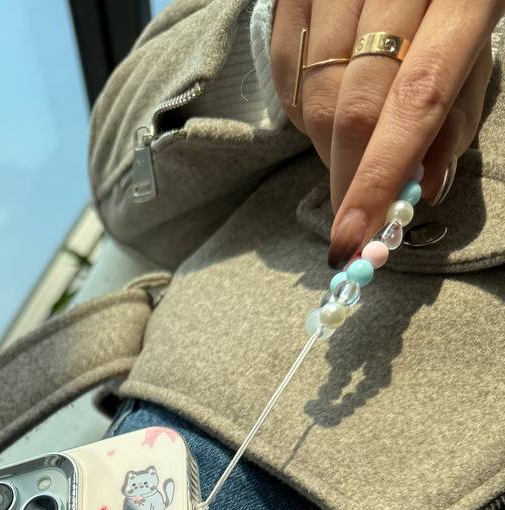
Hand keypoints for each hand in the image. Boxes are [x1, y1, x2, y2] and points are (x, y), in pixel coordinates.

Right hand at [272, 0, 503, 265]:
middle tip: (352, 217)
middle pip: (355, 107)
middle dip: (349, 178)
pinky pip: (284, 72)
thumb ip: (456, 117)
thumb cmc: (451, 4)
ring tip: (352, 145)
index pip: (416, 100)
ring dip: (327, 145)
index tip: (354, 235)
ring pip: (314, 96)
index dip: (380, 177)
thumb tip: (421, 187)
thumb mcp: (477, 51)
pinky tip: (327, 104)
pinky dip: (302, 109)